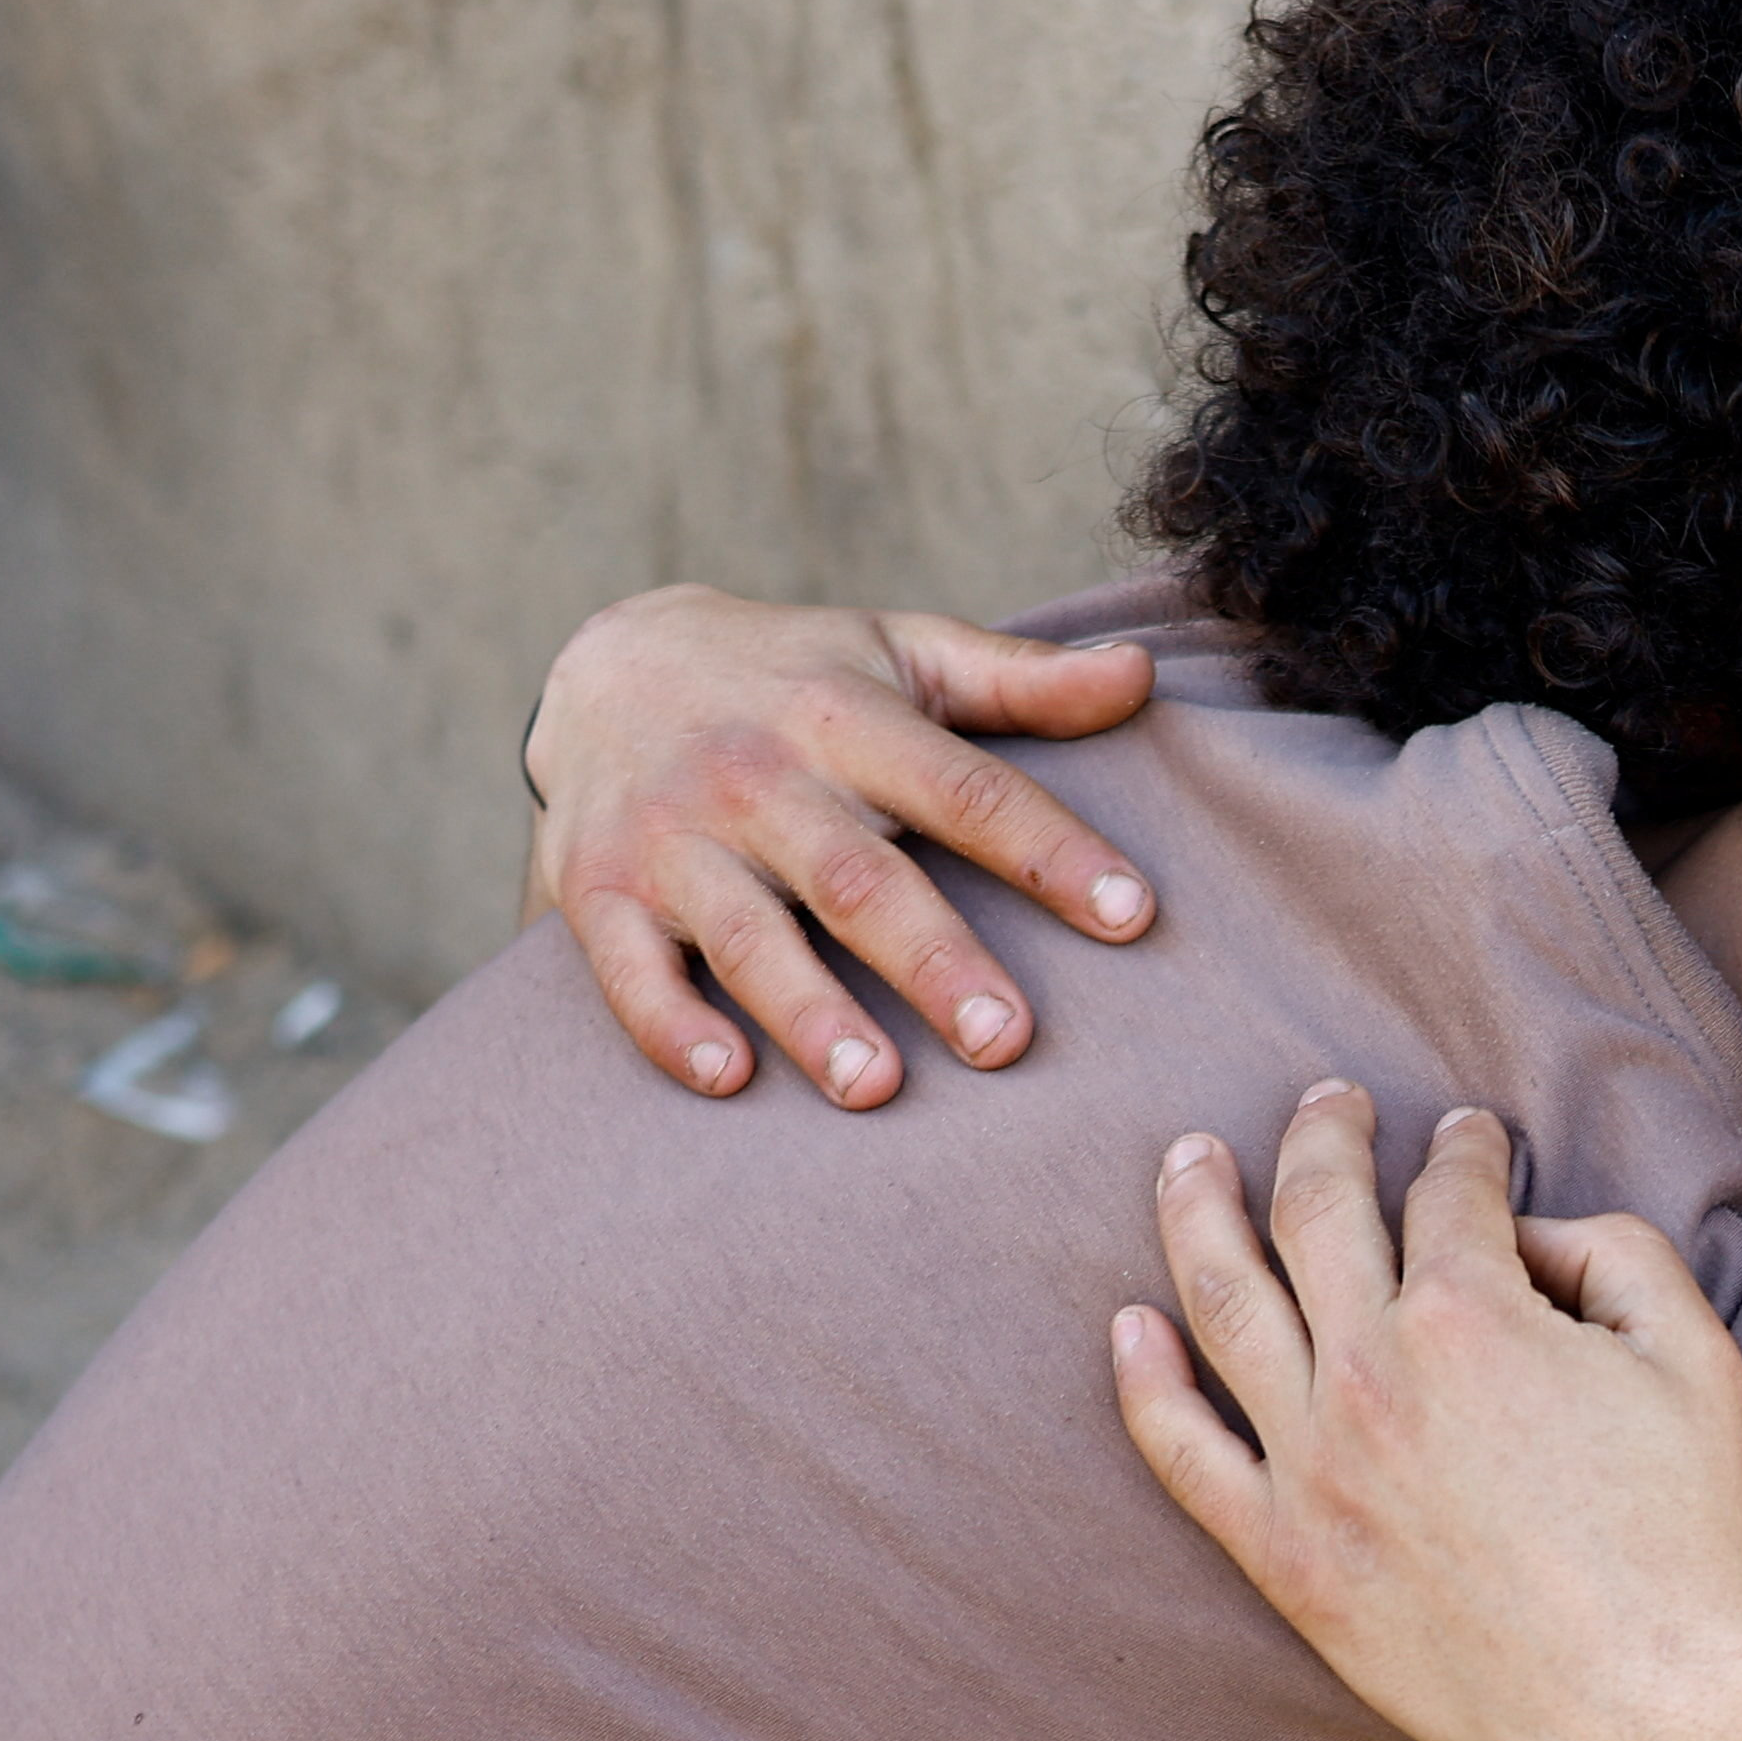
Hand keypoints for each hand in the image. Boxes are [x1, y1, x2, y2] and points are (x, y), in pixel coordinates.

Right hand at [524, 586, 1161, 1106]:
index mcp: (847, 719)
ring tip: (877, 1088)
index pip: (964, 788)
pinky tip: (728, 1079)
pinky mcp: (599, 891)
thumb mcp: (902, 652)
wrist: (603, 665)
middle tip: (1007, 1039)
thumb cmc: (795, 678)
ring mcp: (673, 838)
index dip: (1049, 850)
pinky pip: (629, 968)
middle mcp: (758, 777)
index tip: (1131, 914)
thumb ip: (1021, 679)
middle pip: (858, 877)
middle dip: (934, 960)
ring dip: (810, 1013)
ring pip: (747, 934)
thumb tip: (1142, 676)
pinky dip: (670, 1024)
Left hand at [1112, 1083, 1741, 1740]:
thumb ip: (1618, 1252)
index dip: (1463, 1148)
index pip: (1446, 1189)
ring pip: (1223, 1300)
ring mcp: (1312, 1461)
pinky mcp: (1282, 1551)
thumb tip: (1533, 1234)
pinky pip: (1183, 1453)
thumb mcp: (1694, 1355)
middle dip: (1321, 1133)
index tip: (1467, 1138)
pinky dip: (1144, 1381)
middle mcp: (1371, 1369)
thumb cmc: (1677, 1529)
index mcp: (1471, 1311)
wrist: (1634, 1697)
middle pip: (1314, 1208)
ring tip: (1187, 1158)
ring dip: (1197, 1210)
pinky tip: (1127, 1326)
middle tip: (1328, 1101)